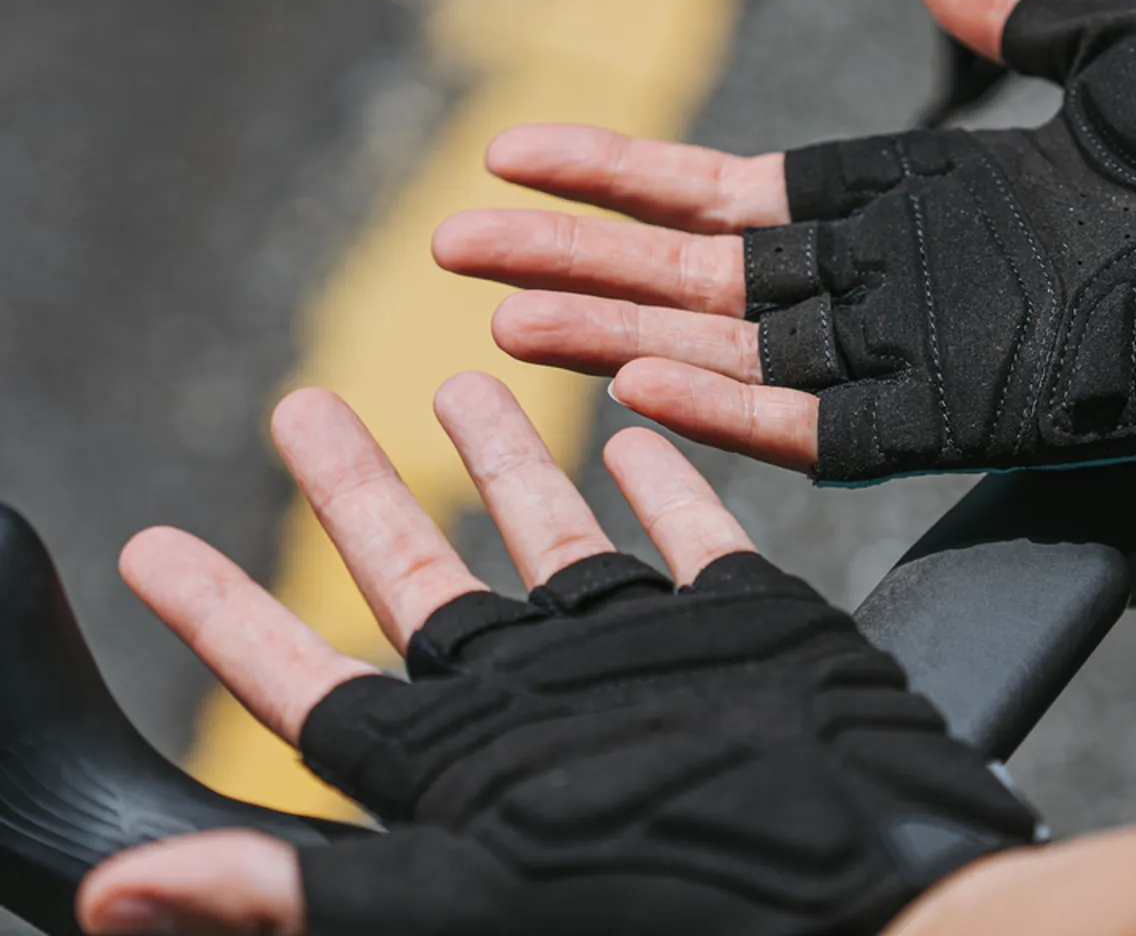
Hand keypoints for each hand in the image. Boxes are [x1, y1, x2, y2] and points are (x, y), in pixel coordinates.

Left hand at [77, 375, 1031, 934]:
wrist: (889, 885)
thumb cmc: (690, 902)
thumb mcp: (477, 898)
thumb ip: (308, 893)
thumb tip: (118, 898)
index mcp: (466, 768)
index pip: (311, 684)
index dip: (227, 618)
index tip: (152, 549)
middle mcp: (544, 706)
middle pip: (420, 580)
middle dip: (354, 495)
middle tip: (303, 407)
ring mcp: (646, 665)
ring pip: (553, 538)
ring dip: (506, 461)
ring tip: (457, 381)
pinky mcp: (746, 632)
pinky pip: (694, 538)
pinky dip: (665, 480)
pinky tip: (636, 428)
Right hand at [435, 0, 1135, 482]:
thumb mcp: (1118, 56)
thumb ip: (1015, 12)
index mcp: (917, 198)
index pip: (734, 189)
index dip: (625, 173)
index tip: (521, 147)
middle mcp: (901, 279)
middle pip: (704, 269)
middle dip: (580, 254)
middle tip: (453, 240)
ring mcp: (931, 348)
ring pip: (740, 346)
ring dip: (622, 331)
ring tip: (504, 313)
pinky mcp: (978, 411)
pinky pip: (832, 422)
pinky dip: (738, 408)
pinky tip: (642, 386)